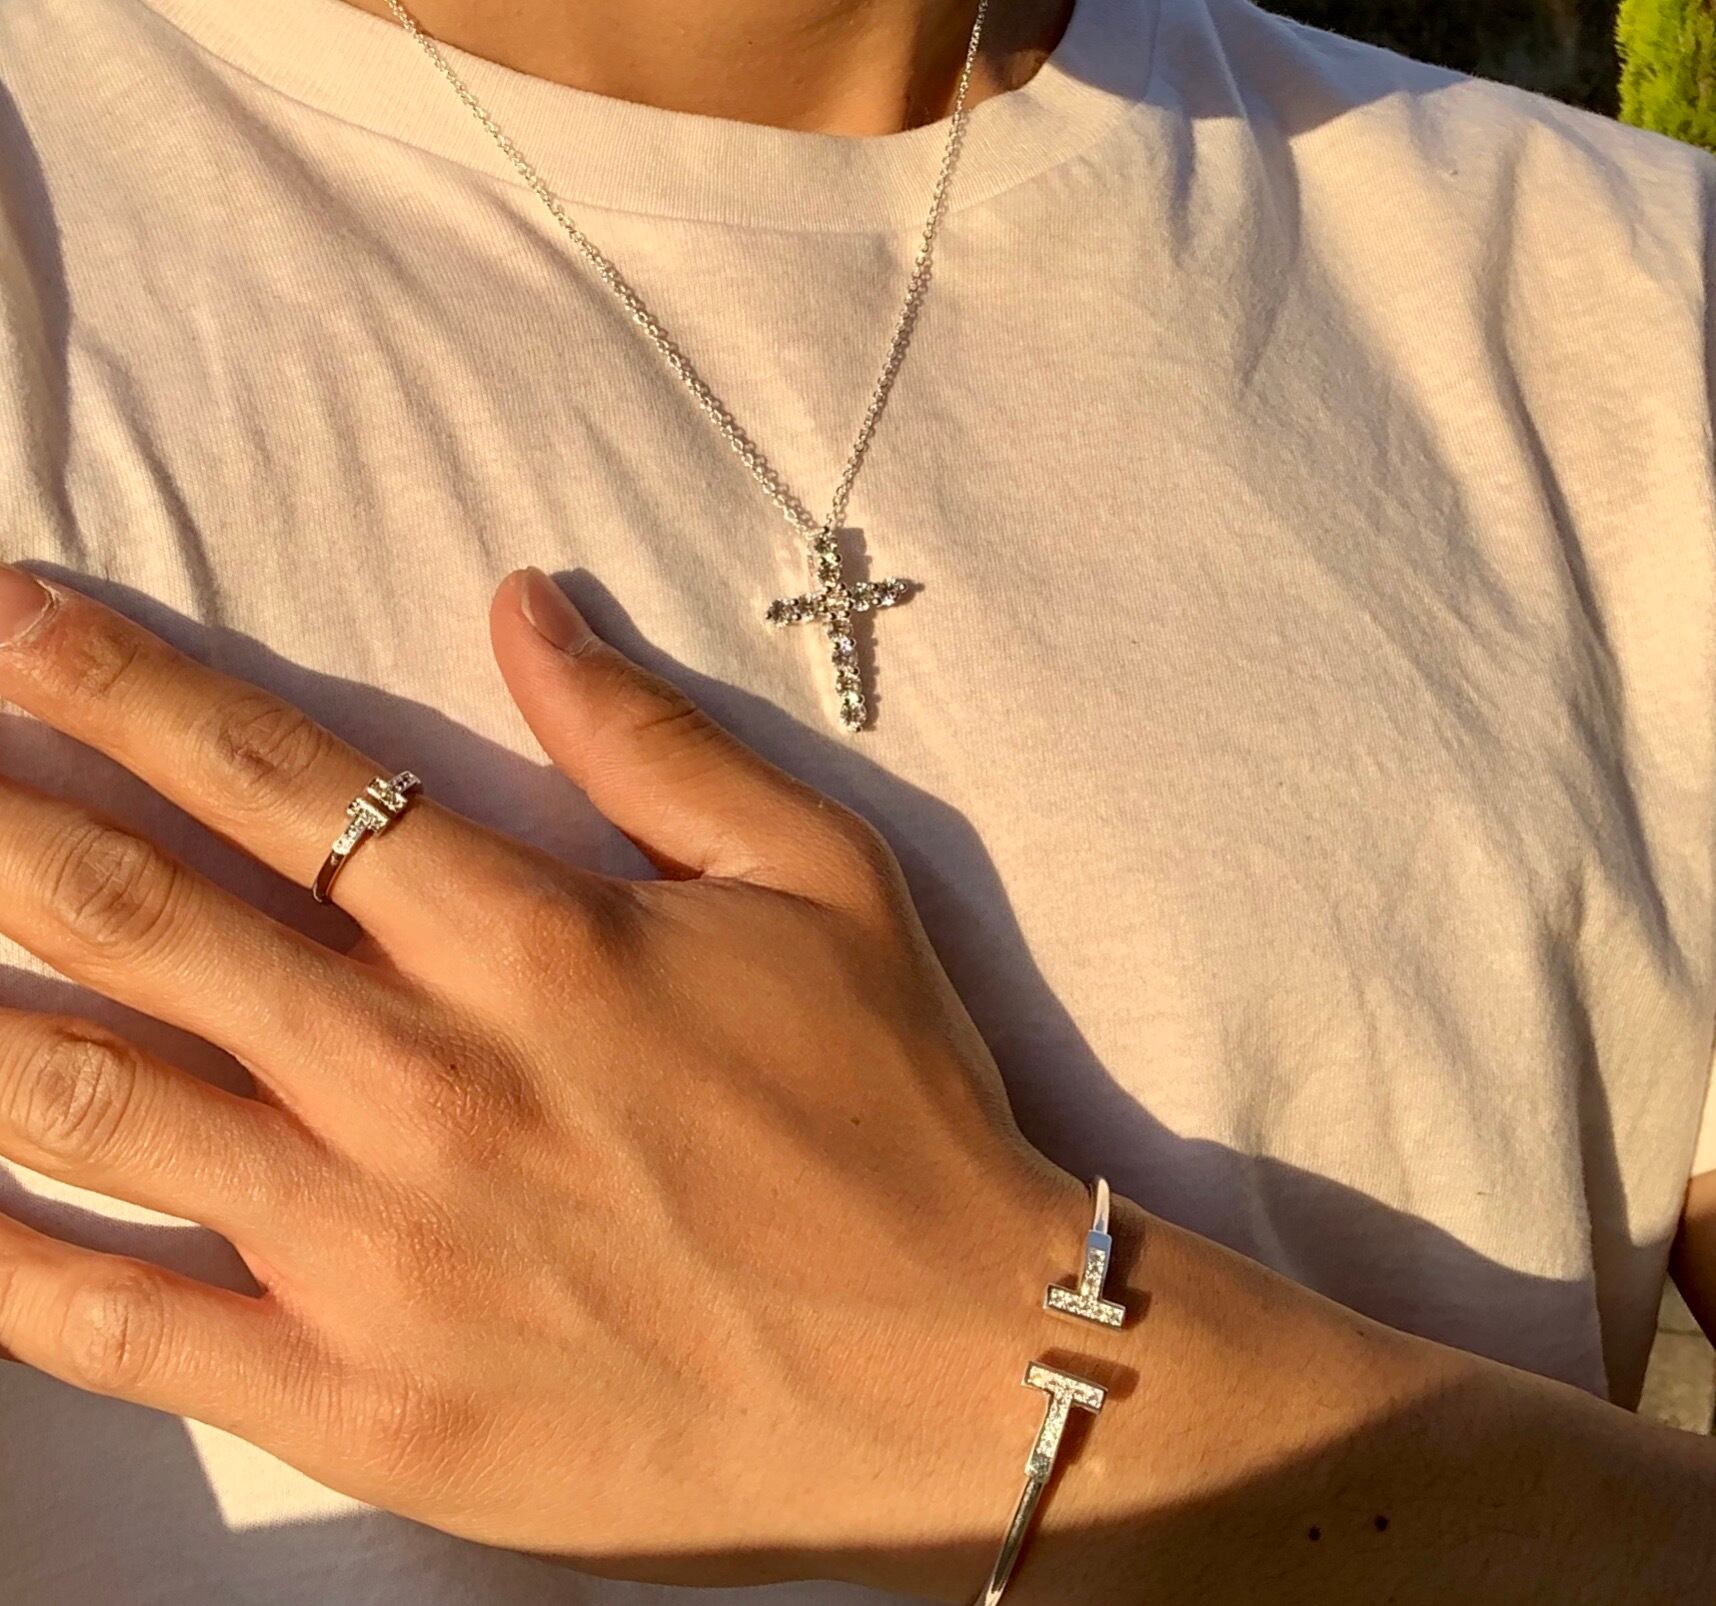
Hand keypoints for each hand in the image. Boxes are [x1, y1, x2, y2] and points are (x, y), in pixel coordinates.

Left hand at [0, 562, 1085, 1597]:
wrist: (957, 1364)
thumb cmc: (893, 1106)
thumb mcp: (820, 881)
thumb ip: (653, 742)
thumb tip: (519, 603)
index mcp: (533, 941)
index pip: (278, 778)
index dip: (123, 685)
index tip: (14, 621)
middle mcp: (426, 1081)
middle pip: (146, 913)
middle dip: (1, 814)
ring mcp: (377, 1253)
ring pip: (101, 1099)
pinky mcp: (366, 1406)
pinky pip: (125, 1327)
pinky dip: (3, 1251)